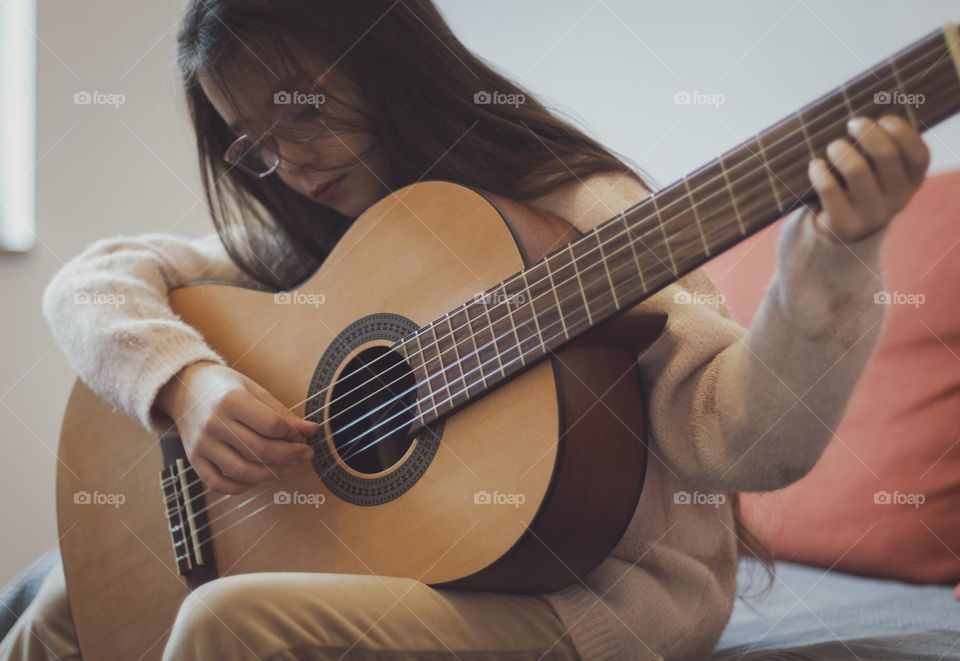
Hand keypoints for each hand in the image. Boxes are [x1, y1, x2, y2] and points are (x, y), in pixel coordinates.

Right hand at [155, 360, 319, 494]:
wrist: (184, 389)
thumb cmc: (225, 388)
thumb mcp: (254, 391)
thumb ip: (282, 413)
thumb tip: (311, 431)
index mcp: (231, 400)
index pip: (271, 425)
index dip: (293, 434)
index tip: (304, 436)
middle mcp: (214, 424)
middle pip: (260, 450)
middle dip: (290, 456)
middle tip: (306, 454)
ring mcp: (202, 445)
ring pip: (242, 472)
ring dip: (271, 474)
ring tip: (287, 467)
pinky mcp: (194, 460)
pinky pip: (220, 484)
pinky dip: (242, 487)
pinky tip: (258, 479)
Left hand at [806, 114, 929, 242]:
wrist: (843, 229)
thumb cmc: (861, 186)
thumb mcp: (880, 170)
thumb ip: (881, 148)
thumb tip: (862, 117)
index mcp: (911, 182)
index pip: (919, 155)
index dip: (902, 132)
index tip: (883, 119)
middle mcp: (898, 199)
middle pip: (886, 155)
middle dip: (866, 132)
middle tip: (852, 123)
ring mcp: (872, 215)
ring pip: (856, 170)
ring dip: (840, 149)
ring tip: (833, 146)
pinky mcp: (844, 224)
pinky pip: (829, 188)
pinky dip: (818, 171)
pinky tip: (815, 165)